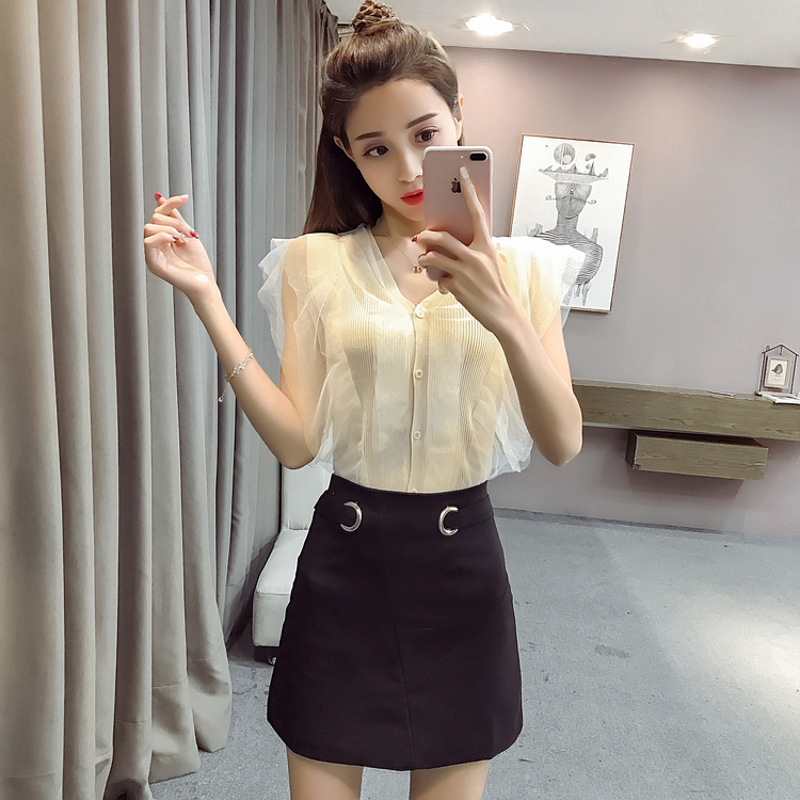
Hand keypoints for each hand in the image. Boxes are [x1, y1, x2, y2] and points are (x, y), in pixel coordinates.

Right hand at [143, 193, 215, 305]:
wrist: (205, 283)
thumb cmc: (198, 264)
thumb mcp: (188, 234)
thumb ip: (175, 218)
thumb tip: (160, 199)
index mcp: (162, 238)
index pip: (159, 214)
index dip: (170, 203)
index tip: (185, 198)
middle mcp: (155, 245)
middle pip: (155, 219)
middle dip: (174, 221)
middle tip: (189, 233)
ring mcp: (153, 254)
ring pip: (149, 227)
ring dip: (170, 228)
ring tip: (182, 238)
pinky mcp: (153, 263)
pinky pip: (148, 242)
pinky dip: (162, 236)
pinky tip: (174, 241)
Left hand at [416, 167, 519, 334]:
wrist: (502, 312)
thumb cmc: (494, 287)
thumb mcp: (488, 263)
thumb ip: (472, 251)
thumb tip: (447, 244)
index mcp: (486, 246)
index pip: (477, 213)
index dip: (469, 192)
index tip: (462, 172)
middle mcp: (476, 256)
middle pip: (443, 237)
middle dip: (428, 236)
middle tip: (422, 236)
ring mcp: (465, 272)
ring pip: (434, 257)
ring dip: (426, 258)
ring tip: (426, 260)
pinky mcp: (456, 286)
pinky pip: (438, 279)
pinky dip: (438, 281)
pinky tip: (445, 286)